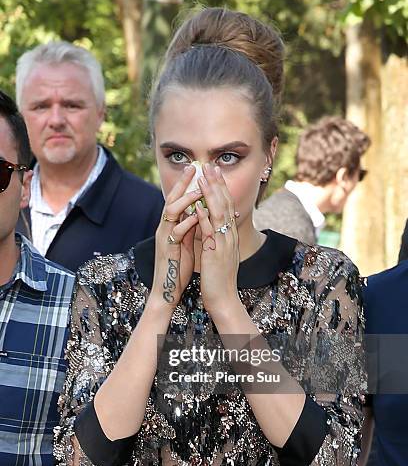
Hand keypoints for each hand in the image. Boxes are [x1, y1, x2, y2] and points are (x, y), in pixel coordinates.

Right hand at [149, 165, 201, 309]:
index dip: (185, 184)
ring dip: (185, 200)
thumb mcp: (187, 242)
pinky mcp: (167, 249)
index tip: (196, 168)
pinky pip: (175, 233)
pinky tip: (196, 217)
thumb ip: (191, 227)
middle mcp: (165, 228)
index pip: (177, 199)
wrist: (168, 290)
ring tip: (198, 189)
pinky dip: (186, 223)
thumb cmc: (179, 267)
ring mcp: (164, 238)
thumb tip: (200, 213)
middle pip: (171, 199)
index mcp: (171, 226)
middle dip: (182, 183)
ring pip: (171, 212)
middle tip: (192, 167)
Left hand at [195, 163, 239, 314]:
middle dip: (217, 184)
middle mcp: (229, 236)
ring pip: (219, 214)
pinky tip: (199, 206)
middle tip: (210, 166)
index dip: (220, 187)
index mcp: (229, 235)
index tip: (214, 172)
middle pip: (225, 204)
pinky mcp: (215, 253)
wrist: (224, 299)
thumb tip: (209, 223)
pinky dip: (205, 218)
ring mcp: (224, 244)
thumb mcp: (218, 253)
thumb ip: (214, 237)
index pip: (226, 205)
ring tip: (204, 178)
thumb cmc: (218, 279)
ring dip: (211, 194)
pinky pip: (210, 233)